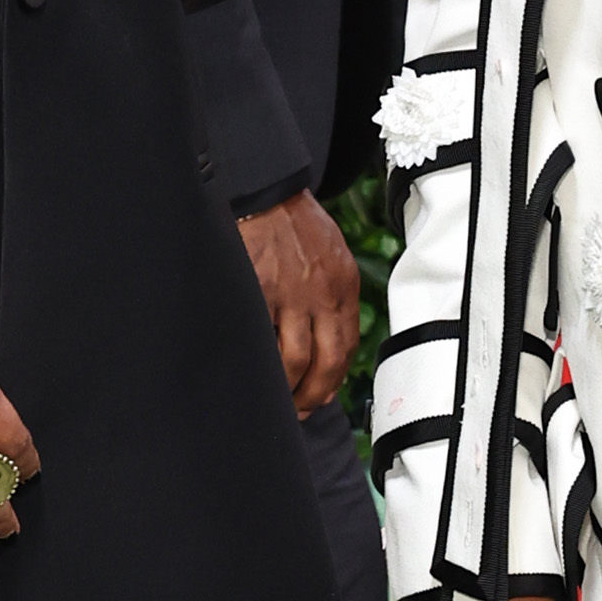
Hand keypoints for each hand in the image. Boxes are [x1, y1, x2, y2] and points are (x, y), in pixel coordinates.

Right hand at [238, 188, 360, 413]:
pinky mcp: (260, 291)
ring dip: (288, 388)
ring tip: (278, 400)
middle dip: (315, 394)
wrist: (265, 189)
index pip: (347, 345)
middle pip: (327, 361)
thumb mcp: (329, 253)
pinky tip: (254, 373)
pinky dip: (260, 363)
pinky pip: (262, 340)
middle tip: (301, 411)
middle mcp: (323, 293)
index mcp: (344, 284)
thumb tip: (325, 337)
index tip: (323, 395)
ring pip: (295, 360)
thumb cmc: (292, 221)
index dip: (335, 378)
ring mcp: (291, 294)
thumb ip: (331, 292)